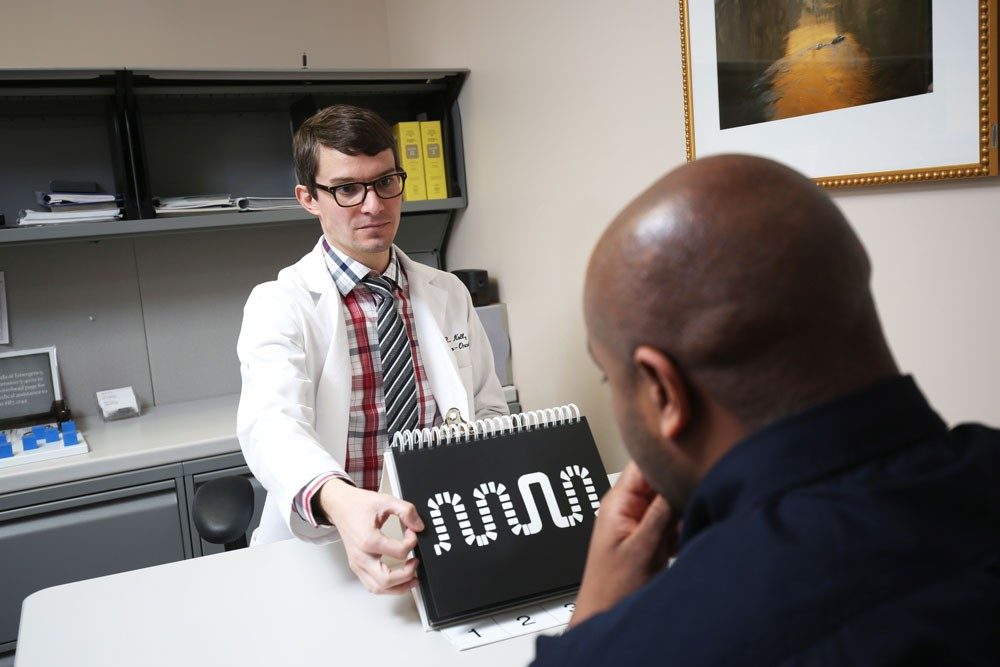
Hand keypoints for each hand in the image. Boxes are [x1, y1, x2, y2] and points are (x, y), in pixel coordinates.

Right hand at [318, 478, 424, 593]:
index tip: (413, 534)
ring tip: (411, 577)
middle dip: (406, 575)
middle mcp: (360, 556)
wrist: (340, 506)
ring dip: (398, 587)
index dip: (412, 542)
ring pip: (378, 588)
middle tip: (416, 563)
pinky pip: (372, 585)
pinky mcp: (357, 566)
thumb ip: (406, 511)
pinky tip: (398, 579)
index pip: (398, 552)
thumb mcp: (386, 501)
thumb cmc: (358, 505)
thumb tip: (419, 526)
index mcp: (368, 540)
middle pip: (386, 580)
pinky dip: (387, 586)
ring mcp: (357, 564)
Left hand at [569, 461, 677, 626]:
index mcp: (618, 502)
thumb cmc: (612, 590)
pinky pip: (673, 522)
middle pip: (659, 480)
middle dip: (680, 485)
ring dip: (683, 510)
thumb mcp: (642, 548)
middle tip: (699, 490)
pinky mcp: (651, 539)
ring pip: (670, 502)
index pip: (643, 463)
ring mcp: (640, 523)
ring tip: (691, 520)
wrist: (604, 619)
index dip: (666, 455)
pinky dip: (683, 528)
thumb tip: (679, 479)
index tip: (690, 454)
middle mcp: (628, 508)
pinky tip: (688, 538)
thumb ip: (662, 513)